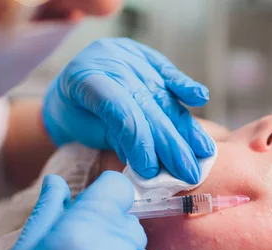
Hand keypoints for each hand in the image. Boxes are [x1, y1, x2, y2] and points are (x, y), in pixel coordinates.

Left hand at [43, 38, 214, 183]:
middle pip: (147, 105)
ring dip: (186, 126)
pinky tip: (200, 98)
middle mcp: (109, 61)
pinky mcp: (144, 54)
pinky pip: (167, 71)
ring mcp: (127, 54)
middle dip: (171, 142)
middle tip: (189, 172)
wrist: (67, 91)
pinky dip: (185, 87)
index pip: (120, 112)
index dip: (139, 142)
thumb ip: (119, 139)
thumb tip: (153, 162)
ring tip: (203, 153)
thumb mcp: (88, 132)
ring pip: (162, 93)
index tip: (153, 172)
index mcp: (84, 80)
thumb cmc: (77, 118)